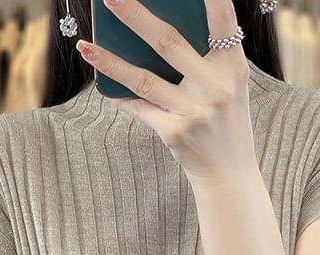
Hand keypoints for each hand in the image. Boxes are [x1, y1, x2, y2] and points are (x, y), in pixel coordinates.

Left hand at [76, 0, 257, 183]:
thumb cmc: (227, 123)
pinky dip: (119, 97)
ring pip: (144, 79)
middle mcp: (215, 88)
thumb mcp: (231, 87)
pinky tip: (102, 87)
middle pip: (169, 42)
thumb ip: (208, 59)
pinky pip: (139, 108)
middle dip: (135, 16)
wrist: (229, 174)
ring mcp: (193, 112)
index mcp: (233, 68)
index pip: (223, 20)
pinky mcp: (174, 133)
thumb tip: (158, 32)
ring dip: (111, 61)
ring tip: (85, 45)